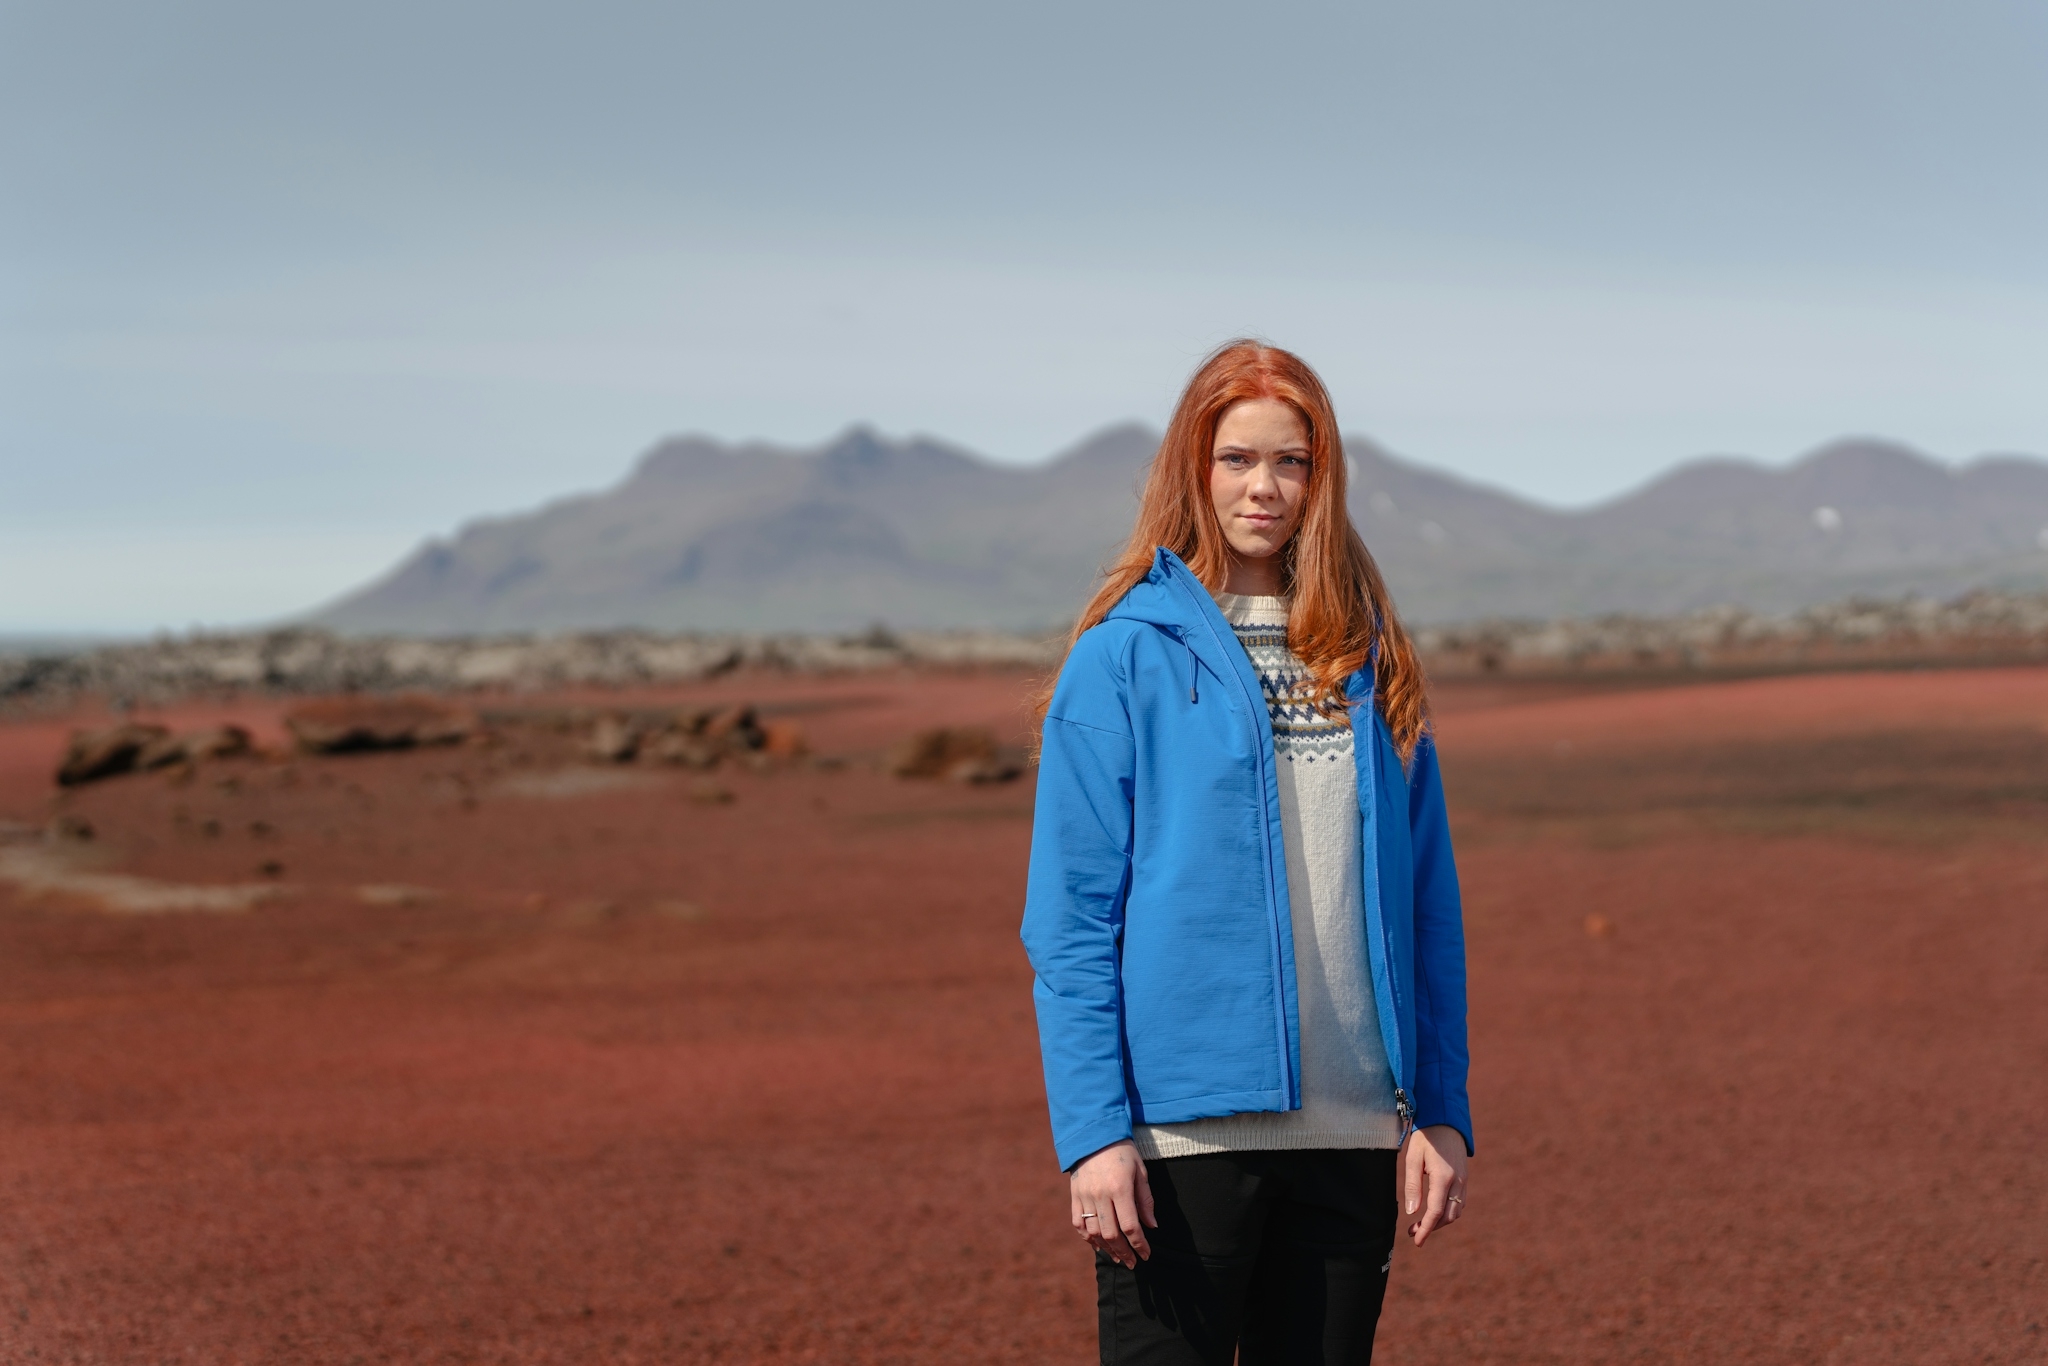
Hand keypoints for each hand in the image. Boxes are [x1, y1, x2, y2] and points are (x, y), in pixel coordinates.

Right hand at [1069, 1139, 1156, 1268]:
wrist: (1094, 1134)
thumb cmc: (1123, 1152)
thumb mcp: (1140, 1171)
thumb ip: (1146, 1200)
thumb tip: (1151, 1226)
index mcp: (1120, 1188)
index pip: (1130, 1226)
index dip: (1139, 1245)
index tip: (1146, 1255)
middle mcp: (1100, 1195)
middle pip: (1111, 1234)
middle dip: (1124, 1252)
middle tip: (1133, 1263)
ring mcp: (1084, 1196)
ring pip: (1094, 1233)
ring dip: (1107, 1249)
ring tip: (1118, 1257)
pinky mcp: (1074, 1195)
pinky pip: (1078, 1223)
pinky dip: (1087, 1238)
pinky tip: (1098, 1246)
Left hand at [1399, 1123, 1468, 1247]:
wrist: (1446, 1120)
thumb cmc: (1426, 1138)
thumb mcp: (1413, 1159)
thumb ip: (1412, 1186)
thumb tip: (1411, 1212)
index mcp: (1443, 1177)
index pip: (1435, 1211)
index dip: (1426, 1229)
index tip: (1416, 1240)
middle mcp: (1458, 1182)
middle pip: (1447, 1216)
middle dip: (1431, 1228)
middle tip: (1413, 1232)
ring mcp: (1464, 1181)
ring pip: (1456, 1212)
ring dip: (1440, 1222)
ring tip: (1422, 1224)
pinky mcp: (1465, 1178)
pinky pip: (1459, 1203)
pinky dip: (1448, 1212)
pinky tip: (1434, 1212)